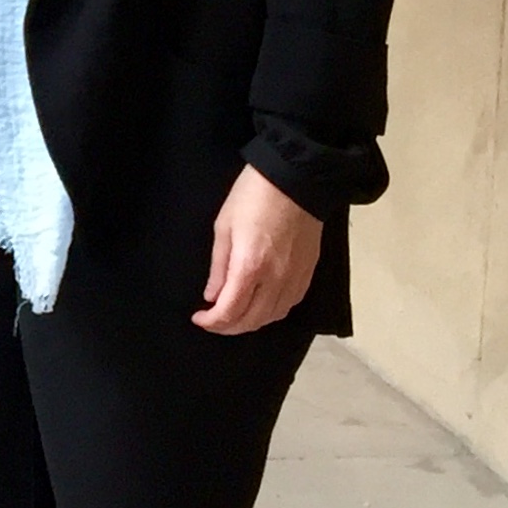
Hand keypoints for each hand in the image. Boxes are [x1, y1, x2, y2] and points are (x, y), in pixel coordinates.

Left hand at [193, 164, 322, 333]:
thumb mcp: (223, 228)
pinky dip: (271, 313)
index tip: (199, 317)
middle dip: (227, 327)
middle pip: (251, 321)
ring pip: (272, 317)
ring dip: (250, 323)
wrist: (295, 180)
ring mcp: (295, 278)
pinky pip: (289, 305)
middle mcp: (275, 279)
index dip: (211, 322)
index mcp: (250, 267)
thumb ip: (219, 268)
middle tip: (212, 319)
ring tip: (233, 315)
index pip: (230, 312)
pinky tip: (259, 306)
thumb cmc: (253, 197)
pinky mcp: (308, 273)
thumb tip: (212, 296)